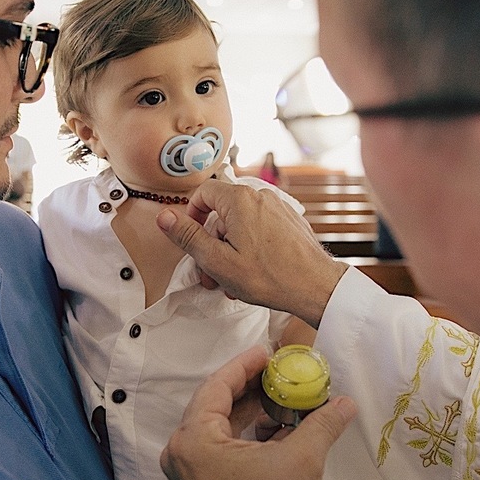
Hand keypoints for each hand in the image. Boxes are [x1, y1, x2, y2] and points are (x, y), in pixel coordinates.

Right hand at [156, 179, 346, 327]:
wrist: (315, 287)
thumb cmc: (270, 276)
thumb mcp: (217, 261)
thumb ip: (188, 236)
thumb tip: (164, 216)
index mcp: (239, 200)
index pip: (203, 192)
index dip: (191, 215)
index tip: (192, 238)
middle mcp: (260, 196)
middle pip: (222, 211)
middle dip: (212, 242)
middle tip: (210, 271)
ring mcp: (278, 208)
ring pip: (241, 223)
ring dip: (230, 249)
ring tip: (232, 279)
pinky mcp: (289, 221)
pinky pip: (260, 228)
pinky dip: (250, 246)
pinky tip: (252, 272)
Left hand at [161, 346, 356, 479]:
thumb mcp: (301, 461)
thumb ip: (321, 423)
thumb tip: (346, 400)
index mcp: (193, 441)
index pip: (217, 386)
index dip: (245, 365)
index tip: (269, 351)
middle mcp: (182, 453)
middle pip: (216, 404)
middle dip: (252, 387)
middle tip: (283, 371)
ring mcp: (190, 473)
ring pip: (220, 426)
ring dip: (252, 411)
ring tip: (286, 396)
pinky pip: (223, 447)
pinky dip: (248, 434)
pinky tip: (279, 428)